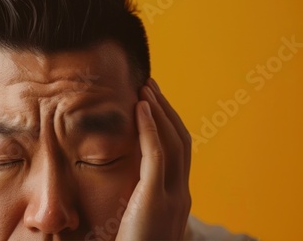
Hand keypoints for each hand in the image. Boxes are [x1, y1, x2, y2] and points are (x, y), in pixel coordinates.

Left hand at [116, 78, 191, 240]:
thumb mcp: (136, 219)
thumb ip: (137, 196)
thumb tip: (122, 174)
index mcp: (177, 197)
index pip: (179, 151)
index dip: (168, 123)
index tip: (151, 102)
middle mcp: (181, 194)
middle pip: (182, 140)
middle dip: (166, 110)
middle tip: (150, 85)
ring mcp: (173, 196)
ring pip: (174, 142)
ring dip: (159, 111)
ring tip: (145, 88)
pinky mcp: (156, 198)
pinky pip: (157, 154)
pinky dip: (151, 127)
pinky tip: (140, 107)